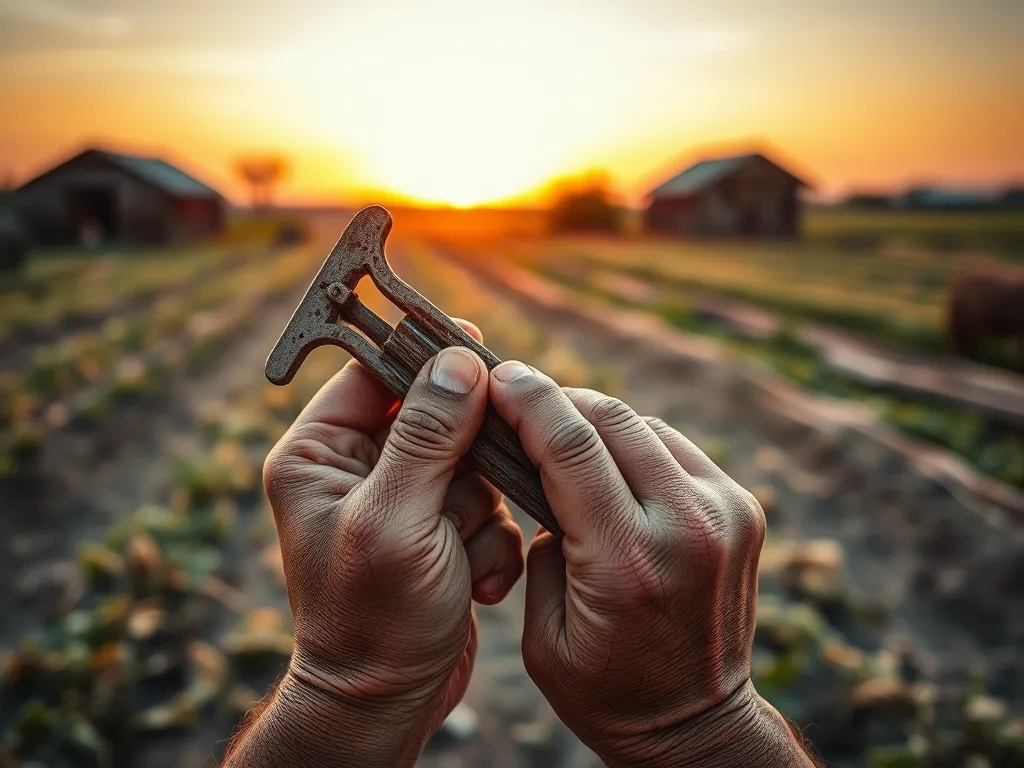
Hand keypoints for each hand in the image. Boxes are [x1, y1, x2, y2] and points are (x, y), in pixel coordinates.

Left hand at [247, 322, 523, 764]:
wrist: (385, 703)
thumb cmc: (372, 621)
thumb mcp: (395, 521)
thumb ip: (427, 438)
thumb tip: (458, 361)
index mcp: (320, 454)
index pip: (372, 372)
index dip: (424, 356)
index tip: (476, 346)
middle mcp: (357, 467)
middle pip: (435, 414)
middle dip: (466, 460)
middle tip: (473, 491)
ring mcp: (401, 498)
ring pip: (470, 461)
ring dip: (480, 512)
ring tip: (462, 560)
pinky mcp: (436, 527)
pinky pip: (484, 503)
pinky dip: (490, 541)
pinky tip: (475, 582)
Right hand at [488, 363, 813, 766]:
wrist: (697, 724)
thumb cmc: (605, 691)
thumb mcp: (543, 635)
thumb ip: (540, 545)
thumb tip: (542, 474)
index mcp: (627, 563)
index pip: (570, 446)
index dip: (528, 400)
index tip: (498, 377)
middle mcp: (687, 528)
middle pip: (612, 419)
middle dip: (558, 399)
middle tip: (520, 398)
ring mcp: (725, 514)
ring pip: (646, 426)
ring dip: (597, 421)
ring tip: (561, 437)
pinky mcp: (743, 511)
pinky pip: (676, 450)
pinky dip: (636, 444)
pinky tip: (610, 464)